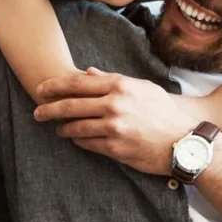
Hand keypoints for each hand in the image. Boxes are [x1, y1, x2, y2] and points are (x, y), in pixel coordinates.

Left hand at [33, 68, 198, 175]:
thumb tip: (86, 73)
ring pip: (76, 127)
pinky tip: (75, 139)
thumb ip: (111, 80)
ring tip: (57, 128)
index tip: (41, 89)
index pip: (78, 83)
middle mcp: (115, 105)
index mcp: (120, 86)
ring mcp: (114, 127)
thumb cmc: (164, 112)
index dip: (55, 86)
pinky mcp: (115, 148)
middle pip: (71, 105)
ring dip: (63, 128)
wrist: (184, 141)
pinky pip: (87, 144)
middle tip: (37, 112)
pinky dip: (78, 141)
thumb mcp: (142, 88)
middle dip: (49, 109)